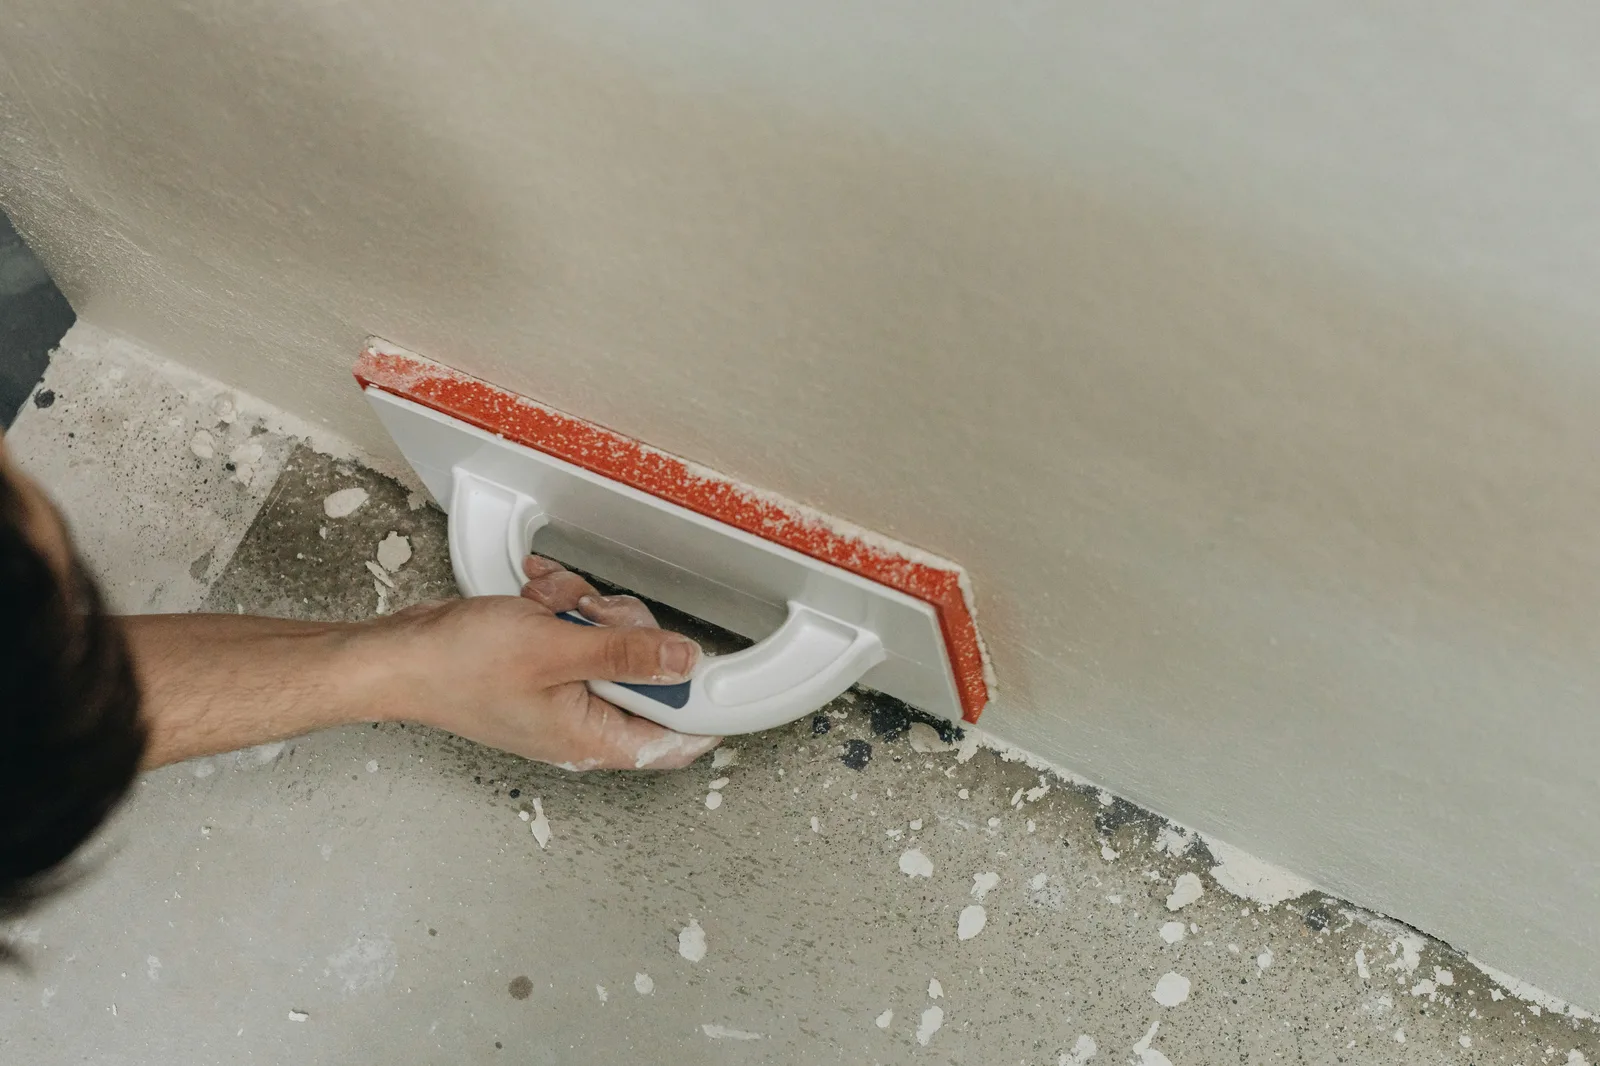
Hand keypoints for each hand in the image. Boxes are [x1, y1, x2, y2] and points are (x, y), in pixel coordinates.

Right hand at [363, 556, 720, 770]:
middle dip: (624, 631)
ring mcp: (566, 691)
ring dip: (584, 610)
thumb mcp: (555, 651)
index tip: (727, 671)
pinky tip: (534, 600)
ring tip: (548, 610)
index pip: (680, 740)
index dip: (707, 705)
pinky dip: (560, 605)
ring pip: (615, 639)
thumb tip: (686, 663)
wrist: (399, 656)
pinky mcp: (549, 664)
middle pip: (650, 674)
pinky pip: (580, 627)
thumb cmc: (459, 666)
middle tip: (591, 620)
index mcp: (594, 738)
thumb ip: (626, 656)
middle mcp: (585, 721)